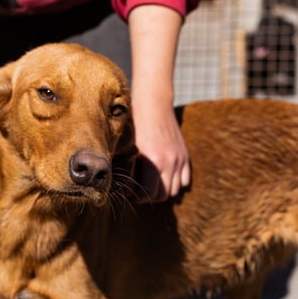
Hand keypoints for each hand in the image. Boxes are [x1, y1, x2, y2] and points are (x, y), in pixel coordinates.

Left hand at [127, 4, 189, 202]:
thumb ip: (124, 164)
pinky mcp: (184, 155)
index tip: (126, 194)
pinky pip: (184, 181)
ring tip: (148, 185)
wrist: (154, 101)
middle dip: (146, 197)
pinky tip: (162, 177)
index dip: (134, 197)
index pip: (146, 194)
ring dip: (161, 191)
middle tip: (136, 193)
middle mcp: (167, 161)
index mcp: (151, 160)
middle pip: (160, 196)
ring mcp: (178, 159)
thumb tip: (113, 184)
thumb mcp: (126, 143)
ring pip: (173, 190)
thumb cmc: (135, 120)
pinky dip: (174, 183)